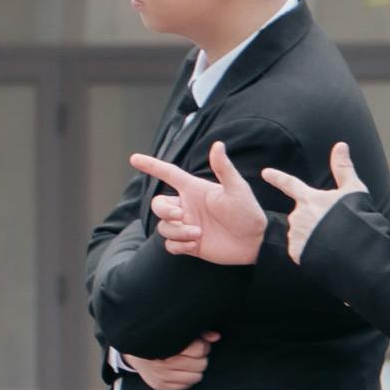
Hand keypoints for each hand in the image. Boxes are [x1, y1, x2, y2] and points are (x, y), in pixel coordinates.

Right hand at [118, 332, 214, 389]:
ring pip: (196, 377)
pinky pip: (186, 386)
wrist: (132, 348)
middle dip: (199, 357)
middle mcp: (162, 363)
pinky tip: (180, 370)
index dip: (202, 345)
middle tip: (192, 353)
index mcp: (166, 345)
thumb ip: (197, 332)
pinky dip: (187, 378)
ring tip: (186, 361)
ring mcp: (161, 376)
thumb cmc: (156, 338)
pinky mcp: (160, 385)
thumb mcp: (174, 331)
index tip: (197, 343)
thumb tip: (215, 336)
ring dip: (194, 369)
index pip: (199, 349)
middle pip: (200, 364)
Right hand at [126, 145, 270, 266]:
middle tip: (182, 216)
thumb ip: (224, 168)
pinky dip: (178, 245)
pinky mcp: (189, 244)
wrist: (255, 242)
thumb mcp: (237, 188)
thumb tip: (218, 144)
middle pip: (158, 204)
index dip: (151, 166)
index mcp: (195, 190)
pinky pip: (170, 244)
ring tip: (198, 234)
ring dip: (177, 231)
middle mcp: (188, 207)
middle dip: (164, 210)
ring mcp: (187, 226)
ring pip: (163, 227)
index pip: (168, 174)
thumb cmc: (248, 212)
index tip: (134, 159)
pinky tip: (195, 245)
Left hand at [269, 144, 371, 261]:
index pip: (290, 184)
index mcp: (309, 199)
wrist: (354, 249)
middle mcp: (298, 215)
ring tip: (331, 242)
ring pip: (301, 234)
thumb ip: (343, 168)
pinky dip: (310, 252)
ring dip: (312, 237)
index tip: (265, 173)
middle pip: (302, 215)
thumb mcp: (353, 191)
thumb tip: (340, 144)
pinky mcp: (296, 253)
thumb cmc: (355, 218)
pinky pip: (301, 251)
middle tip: (333, 228)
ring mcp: (296, 235)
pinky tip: (324, 254)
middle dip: (314, 221)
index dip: (277, 178)